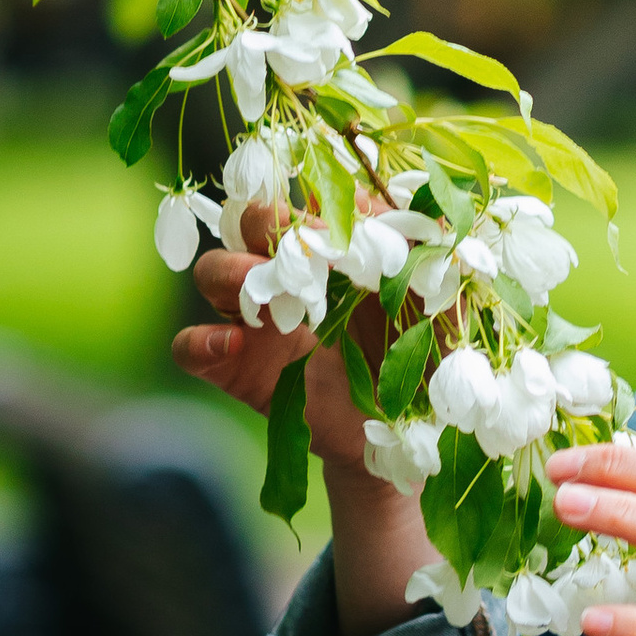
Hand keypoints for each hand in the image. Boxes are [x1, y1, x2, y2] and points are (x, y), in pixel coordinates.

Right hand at [170, 205, 428, 635]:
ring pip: (213, 269)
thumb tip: (430, 215)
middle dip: (269, 226)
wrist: (400, 438)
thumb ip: (438, 264)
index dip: (322, 199)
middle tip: (303, 258)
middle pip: (254, 220)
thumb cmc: (425, 362)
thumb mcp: (445, 311)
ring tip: (265, 304)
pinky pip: (190, 345)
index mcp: (340, 249)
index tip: (349, 224)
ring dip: (230, 274)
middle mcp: (292, 273)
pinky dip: (200, 341)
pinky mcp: (234, 367)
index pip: (313, 197)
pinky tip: (230, 347)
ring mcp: (257, 318)